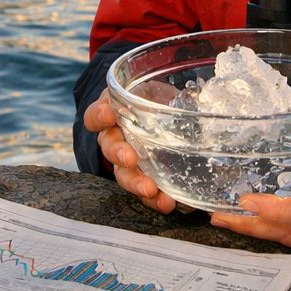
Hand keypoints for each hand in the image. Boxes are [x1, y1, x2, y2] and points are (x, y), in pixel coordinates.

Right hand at [82, 89, 184, 214]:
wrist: (163, 116)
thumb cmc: (155, 99)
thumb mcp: (154, 88)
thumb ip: (158, 89)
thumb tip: (194, 90)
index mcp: (112, 114)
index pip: (96, 115)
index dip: (99, 116)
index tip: (109, 114)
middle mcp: (116, 139)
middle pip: (110, 148)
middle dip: (118, 154)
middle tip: (129, 158)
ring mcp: (129, 161)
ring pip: (124, 174)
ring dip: (136, 183)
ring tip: (150, 190)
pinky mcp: (145, 177)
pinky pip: (146, 191)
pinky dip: (155, 199)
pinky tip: (167, 202)